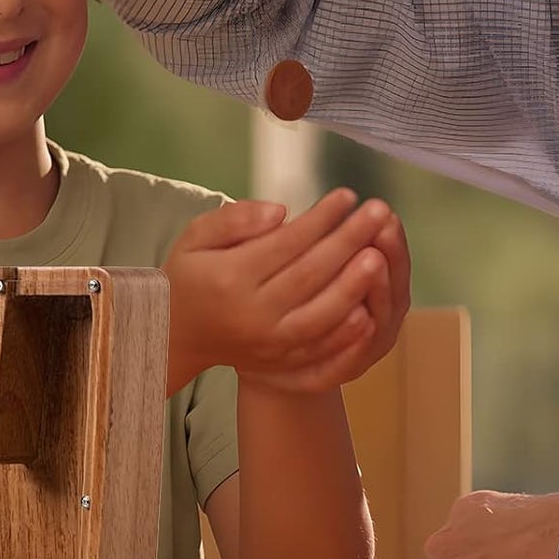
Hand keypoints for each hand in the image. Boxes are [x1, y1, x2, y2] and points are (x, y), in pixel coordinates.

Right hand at [162, 188, 409, 394]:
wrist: (177, 336)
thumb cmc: (190, 276)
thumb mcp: (195, 237)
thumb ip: (233, 219)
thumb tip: (281, 212)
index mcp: (230, 278)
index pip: (286, 243)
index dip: (320, 218)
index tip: (348, 195)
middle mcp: (252, 313)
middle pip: (311, 274)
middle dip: (350, 240)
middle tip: (380, 211)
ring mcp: (270, 343)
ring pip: (322, 314)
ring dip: (355, 285)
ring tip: (381, 252)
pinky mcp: (282, 364)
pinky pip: (322, 349)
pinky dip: (349, 332)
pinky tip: (372, 305)